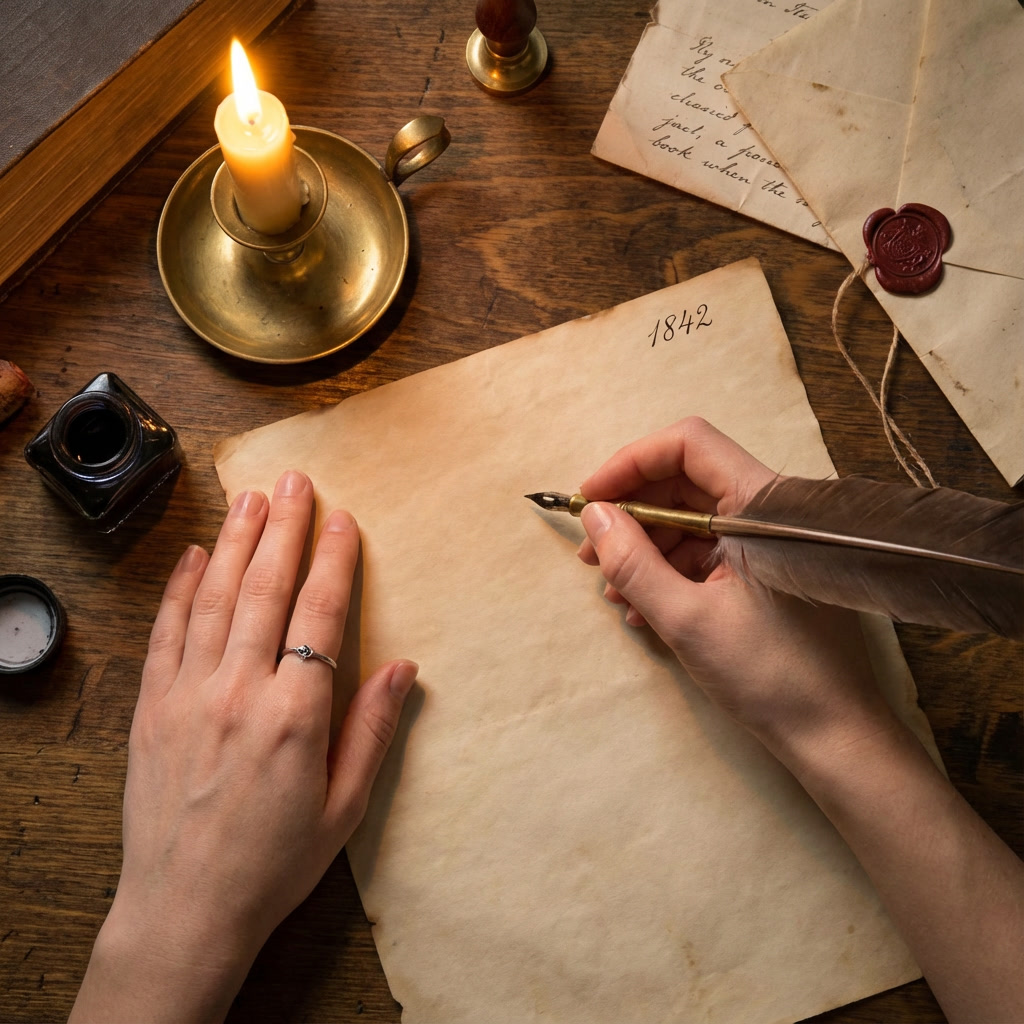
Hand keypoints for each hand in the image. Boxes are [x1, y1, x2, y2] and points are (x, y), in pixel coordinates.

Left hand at [71, 470, 416, 1022]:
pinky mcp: (151, 708)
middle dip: (283, 528)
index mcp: (294, 716)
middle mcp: (238, 692)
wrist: (185, 910)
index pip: (319, 615)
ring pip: (213, 598)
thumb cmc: (272, 864)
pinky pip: (165, 632)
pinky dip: (178, 588)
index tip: (342, 520)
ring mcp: (187, 696)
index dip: (333, 561)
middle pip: (264, 589)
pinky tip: (191, 556)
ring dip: (233, 542)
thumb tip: (402, 667)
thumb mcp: (344, 807)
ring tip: (250, 499)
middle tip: (294, 481)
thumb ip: (373, 730)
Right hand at [576, 417, 893, 753]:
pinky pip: (706, 552)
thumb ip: (633, 562)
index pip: (689, 445)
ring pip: (690, 519)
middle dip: (631, 513)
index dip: (631, 462)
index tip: (591, 499)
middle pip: (685, 481)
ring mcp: (767, 543)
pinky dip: (669, 572)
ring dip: (645, 549)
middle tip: (592, 553)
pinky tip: (644, 609)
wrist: (834, 735)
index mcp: (763, 506)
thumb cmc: (771, 675)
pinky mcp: (763, 572)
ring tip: (617, 594)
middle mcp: (769, 512)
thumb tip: (595, 515)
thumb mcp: (686, 619)